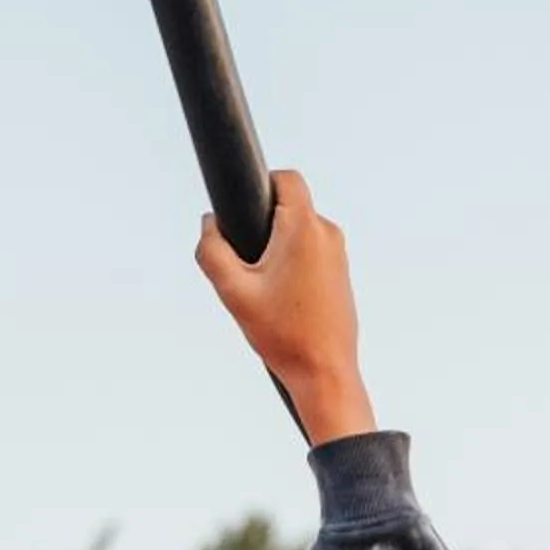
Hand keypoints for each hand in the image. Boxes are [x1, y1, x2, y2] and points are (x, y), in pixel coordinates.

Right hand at [193, 169, 375, 443]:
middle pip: (288, 206)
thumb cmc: (283, 335)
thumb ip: (212, 251)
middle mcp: (327, 234)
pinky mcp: (340, 273)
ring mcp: (338, 254)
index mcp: (304, 229)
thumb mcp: (232, 292)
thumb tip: (209, 224)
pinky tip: (282, 300)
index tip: (242, 212)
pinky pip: (310, 252)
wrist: (324, 371)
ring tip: (264, 289)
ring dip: (276, 249)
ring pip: (298, 232)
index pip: (286, 178)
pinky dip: (291, 265)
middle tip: (247, 265)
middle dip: (262, 226)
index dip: (260, 185)